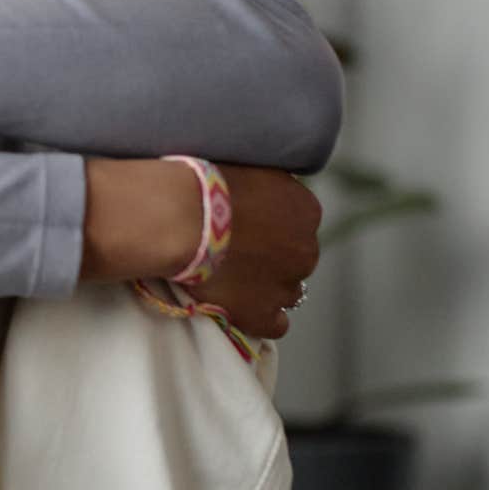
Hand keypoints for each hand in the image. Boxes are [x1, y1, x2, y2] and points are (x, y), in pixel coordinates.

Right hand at [184, 164, 321, 338]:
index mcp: (306, 210)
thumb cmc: (206, 184)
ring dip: (266, 285)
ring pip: (288, 291)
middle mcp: (306, 250)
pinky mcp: (262, 314)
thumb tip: (270, 190)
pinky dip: (261, 316)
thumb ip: (271, 183)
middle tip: (235, 250)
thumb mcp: (252, 165)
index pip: (298, 223)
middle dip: (272, 256)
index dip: (271, 225)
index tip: (246, 224)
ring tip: (232, 278)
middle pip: (295, 257)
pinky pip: (275, 324)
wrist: (182, 217)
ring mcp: (286, 285)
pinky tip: (241, 305)